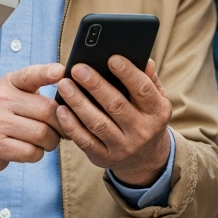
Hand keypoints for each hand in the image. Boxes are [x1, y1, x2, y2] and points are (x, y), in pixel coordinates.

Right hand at [0, 63, 66, 175]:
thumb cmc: (5, 115)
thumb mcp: (15, 95)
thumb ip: (38, 89)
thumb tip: (71, 90)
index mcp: (8, 83)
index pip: (30, 75)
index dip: (46, 72)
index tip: (61, 71)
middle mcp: (0, 99)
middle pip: (47, 110)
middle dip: (61, 124)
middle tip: (62, 130)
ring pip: (42, 134)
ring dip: (52, 141)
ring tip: (48, 141)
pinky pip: (31, 152)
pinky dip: (38, 154)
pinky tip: (32, 150)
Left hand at [55, 57, 171, 186]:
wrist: (145, 159)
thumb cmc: (146, 118)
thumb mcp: (156, 100)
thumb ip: (149, 80)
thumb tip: (144, 60)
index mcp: (157, 112)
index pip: (143, 90)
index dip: (128, 74)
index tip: (111, 58)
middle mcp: (142, 131)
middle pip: (116, 105)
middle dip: (95, 85)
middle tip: (78, 68)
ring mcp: (123, 147)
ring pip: (98, 123)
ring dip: (79, 103)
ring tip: (64, 85)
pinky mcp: (104, 158)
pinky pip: (85, 141)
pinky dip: (71, 126)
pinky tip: (61, 110)